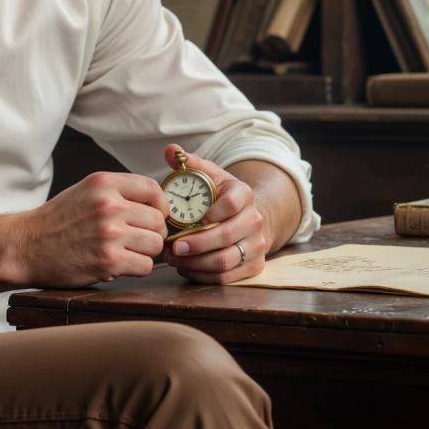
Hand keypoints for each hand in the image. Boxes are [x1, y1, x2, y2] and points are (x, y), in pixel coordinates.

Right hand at [18, 172, 168, 287]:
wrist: (26, 246)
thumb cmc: (57, 221)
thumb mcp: (85, 191)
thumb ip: (118, 192)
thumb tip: (155, 203)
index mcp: (104, 183)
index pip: (153, 189)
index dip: (160, 205)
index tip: (155, 215)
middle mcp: (109, 205)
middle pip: (158, 221)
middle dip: (151, 233)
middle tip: (134, 239)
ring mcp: (109, 233)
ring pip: (155, 244)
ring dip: (144, 252)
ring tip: (124, 252)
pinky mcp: (108, 260)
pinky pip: (145, 266)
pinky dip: (136, 268)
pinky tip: (118, 265)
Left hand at [161, 145, 266, 283]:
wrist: (244, 217)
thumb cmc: (218, 196)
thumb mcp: (208, 176)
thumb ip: (190, 163)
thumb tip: (171, 150)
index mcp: (243, 195)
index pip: (231, 204)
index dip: (210, 213)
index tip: (190, 219)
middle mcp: (255, 220)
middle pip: (226, 236)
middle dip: (195, 244)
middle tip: (172, 247)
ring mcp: (257, 245)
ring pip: (225, 261)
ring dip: (195, 263)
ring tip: (174, 258)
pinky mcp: (254, 266)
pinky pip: (226, 278)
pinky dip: (202, 276)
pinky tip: (186, 268)